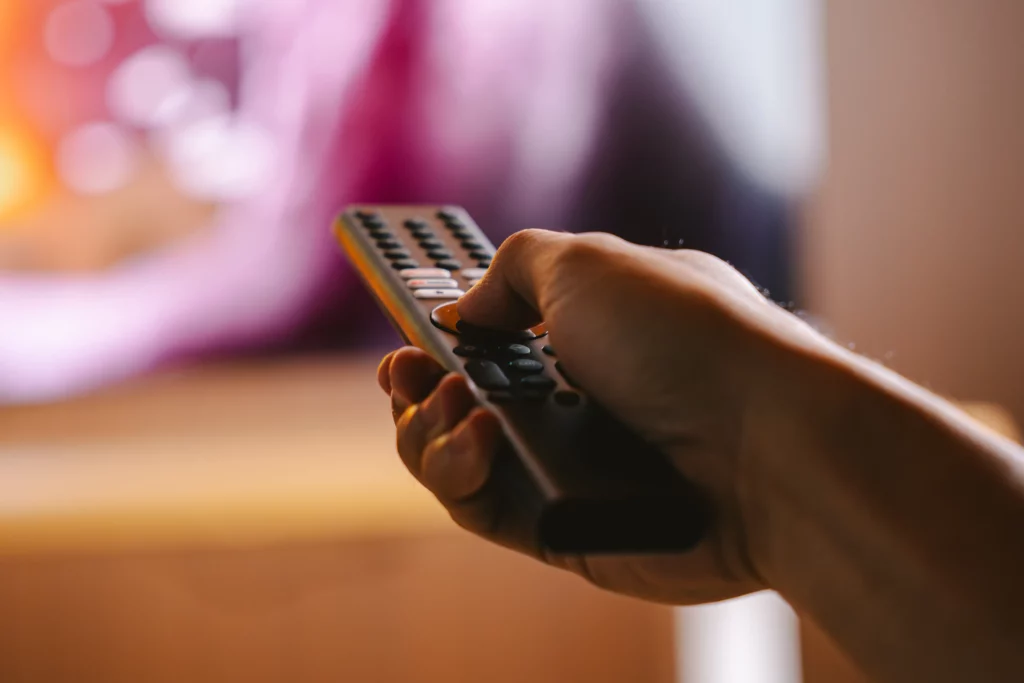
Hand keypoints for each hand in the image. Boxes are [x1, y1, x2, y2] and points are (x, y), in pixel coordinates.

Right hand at [378, 229, 830, 604]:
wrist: (765, 444)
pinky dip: (453, 468)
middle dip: (418, 382)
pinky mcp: (560, 528)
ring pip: (458, 455)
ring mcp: (568, 465)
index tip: (408, 322)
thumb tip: (464, 311)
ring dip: (423, 425)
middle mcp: (578, 399)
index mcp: (592, 332)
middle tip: (402, 369)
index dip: (449, 328)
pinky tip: (472, 436)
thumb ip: (510, 270)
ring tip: (441, 400)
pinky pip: (478, 504)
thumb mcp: (587, 263)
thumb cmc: (683, 337)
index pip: (502, 332)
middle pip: (466, 397)